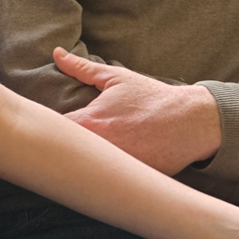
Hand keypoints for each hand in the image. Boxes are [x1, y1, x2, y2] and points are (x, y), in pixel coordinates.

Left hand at [52, 48, 221, 173]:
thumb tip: (57, 53)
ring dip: (83, 166)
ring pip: (85, 172)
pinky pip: (109, 184)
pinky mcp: (129, 182)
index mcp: (88, 123)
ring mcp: (114, 169)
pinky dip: (106, 179)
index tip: (47, 128)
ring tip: (81, 160)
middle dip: (62, 150)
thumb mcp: (115, 78)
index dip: (47, 130)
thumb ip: (81, 68)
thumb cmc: (152, 98)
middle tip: (61, 146)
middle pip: (64, 155)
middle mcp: (98, 149)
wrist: (191, 122)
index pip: (52, 131)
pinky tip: (105, 174)